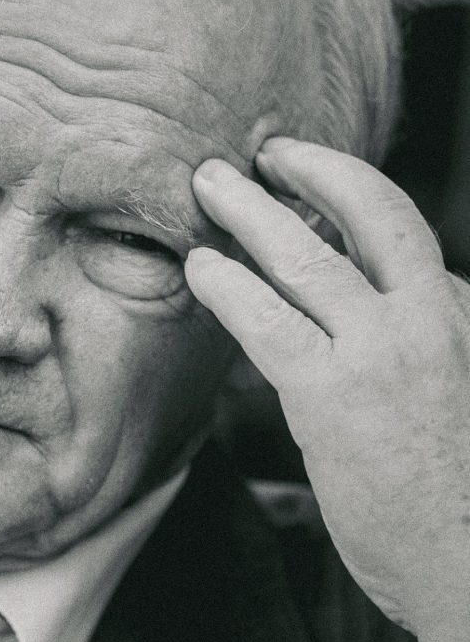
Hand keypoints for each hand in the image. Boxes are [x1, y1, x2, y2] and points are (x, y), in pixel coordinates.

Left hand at [186, 137, 469, 641]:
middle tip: (268, 150)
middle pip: (373, 212)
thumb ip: (423, 345)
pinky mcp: (333, 394)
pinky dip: (227, 286)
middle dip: (315, 168)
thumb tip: (362, 322)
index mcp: (465, 313)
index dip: (351, 200)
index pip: (403, 237)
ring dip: (250, 209)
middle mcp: (435, 316)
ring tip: (209, 181)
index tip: (312, 186)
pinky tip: (198, 268)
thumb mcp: (462, 391)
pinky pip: (267, 319)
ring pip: (307, 255)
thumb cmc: (462, 491)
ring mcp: (386, 351)